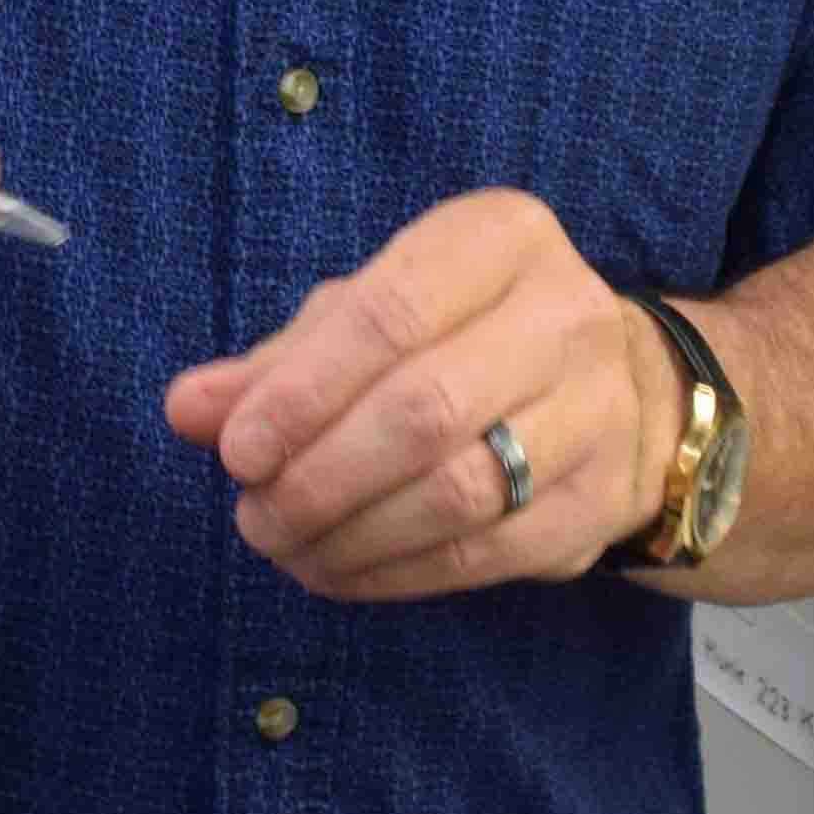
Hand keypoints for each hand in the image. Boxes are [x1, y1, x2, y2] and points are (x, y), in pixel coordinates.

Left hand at [165, 189, 687, 602]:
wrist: (625, 392)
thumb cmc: (462, 337)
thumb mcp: (372, 315)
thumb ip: (280, 360)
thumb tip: (188, 408)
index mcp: (502, 239)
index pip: (392, 314)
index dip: (304, 391)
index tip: (237, 450)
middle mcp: (566, 315)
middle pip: (425, 410)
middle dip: (320, 475)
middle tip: (255, 514)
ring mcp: (598, 412)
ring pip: (459, 492)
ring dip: (351, 534)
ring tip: (286, 546)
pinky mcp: (598, 502)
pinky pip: (485, 553)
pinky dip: (397, 573)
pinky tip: (340, 571)